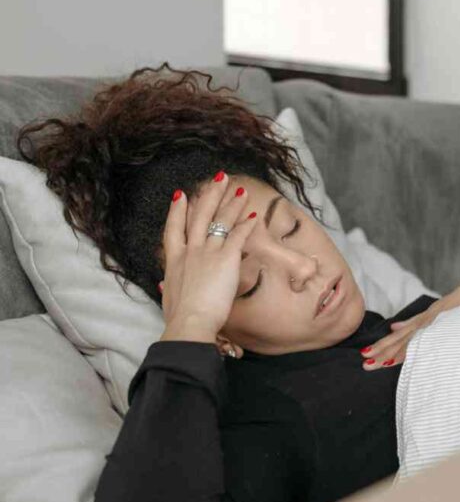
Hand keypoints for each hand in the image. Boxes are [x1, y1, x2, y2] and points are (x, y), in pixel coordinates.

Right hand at [158, 171, 258, 345]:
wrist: (189, 322)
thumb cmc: (179, 316)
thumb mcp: (168, 297)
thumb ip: (169, 286)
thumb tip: (164, 285)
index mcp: (173, 261)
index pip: (173, 229)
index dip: (176, 211)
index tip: (180, 195)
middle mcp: (190, 251)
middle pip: (199, 216)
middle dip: (210, 195)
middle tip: (218, 178)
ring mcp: (208, 253)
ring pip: (221, 221)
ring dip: (232, 204)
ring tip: (240, 190)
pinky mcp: (226, 258)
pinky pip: (238, 236)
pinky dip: (246, 225)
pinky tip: (254, 216)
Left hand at [361, 304, 441, 370]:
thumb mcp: (437, 310)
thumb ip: (415, 321)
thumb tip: (394, 327)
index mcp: (424, 320)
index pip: (400, 336)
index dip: (383, 345)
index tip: (366, 354)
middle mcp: (428, 322)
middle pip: (403, 340)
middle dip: (384, 352)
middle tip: (366, 364)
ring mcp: (439, 324)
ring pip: (415, 341)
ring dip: (397, 352)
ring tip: (380, 363)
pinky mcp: (450, 326)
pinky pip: (433, 340)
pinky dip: (420, 349)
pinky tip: (411, 357)